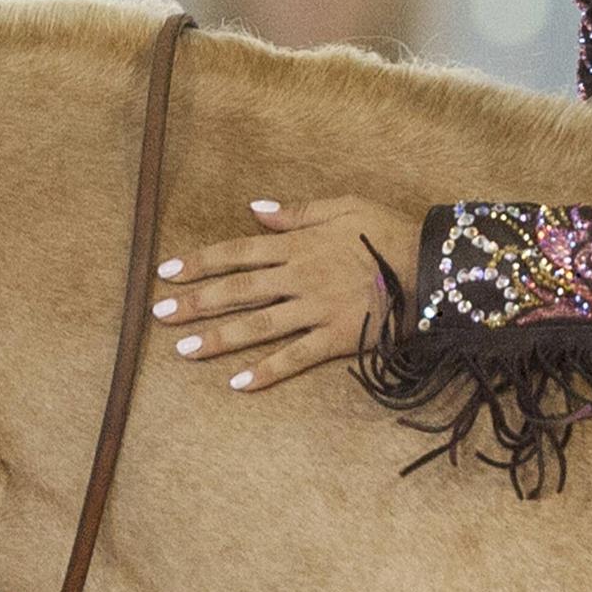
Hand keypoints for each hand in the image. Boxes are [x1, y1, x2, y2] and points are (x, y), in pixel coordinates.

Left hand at [150, 196, 424, 391]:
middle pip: (237, 290)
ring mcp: (316, 309)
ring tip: (182, 351)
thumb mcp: (345, 206)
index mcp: (298, 245)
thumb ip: (297, 212)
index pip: (237, 252)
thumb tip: (254, 209)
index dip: (200, 262)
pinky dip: (267, 372)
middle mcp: (299, 277)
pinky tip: (238, 385)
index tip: (166, 272)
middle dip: (195, 302)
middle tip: (158, 314)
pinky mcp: (336, 338)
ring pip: (257, 325)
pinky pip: (295, 357)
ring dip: (218, 338)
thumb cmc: (390, 230)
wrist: (433, 264)